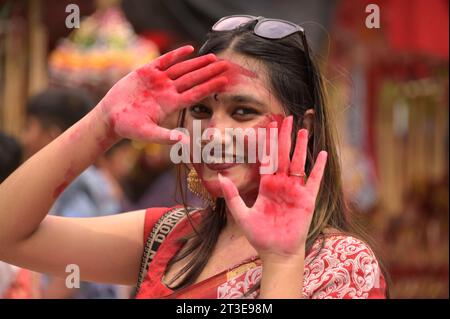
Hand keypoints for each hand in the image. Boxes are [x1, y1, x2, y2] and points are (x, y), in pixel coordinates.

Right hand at [98, 45, 228, 143]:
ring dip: (197, 63)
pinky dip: (176, 55)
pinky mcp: (146, 71)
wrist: (111, 116)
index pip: (195, 94)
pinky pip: (164, 61)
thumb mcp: (147, 133)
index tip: (224, 81)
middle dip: (209, 72)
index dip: (210, 87)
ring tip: (212, 57)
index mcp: (171, 105)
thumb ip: (165, 137)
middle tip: (226, 64)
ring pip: (182, 69)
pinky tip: (189, 49)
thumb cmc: (129, 127)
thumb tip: (184, 141)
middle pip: (193, 79)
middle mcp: (168, 91)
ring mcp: (158, 80)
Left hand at [218, 116, 327, 261]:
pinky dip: (318, 167)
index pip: (266, 158)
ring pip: (298, 163)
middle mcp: (281, 184)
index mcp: (266, 186)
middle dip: (284, 136)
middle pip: (283, 155)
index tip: (267, 125)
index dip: (267, 142)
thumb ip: (232, 196)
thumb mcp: (242, 215)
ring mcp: (295, 190)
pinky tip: (322, 153)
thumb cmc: (260, 236)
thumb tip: (220, 176)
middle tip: (286, 118)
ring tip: (302, 129)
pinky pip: (314, 180)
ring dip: (301, 146)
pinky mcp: (307, 199)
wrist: (277, 252)